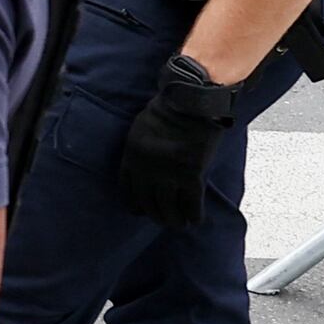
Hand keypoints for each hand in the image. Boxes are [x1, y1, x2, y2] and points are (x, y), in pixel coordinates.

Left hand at [110, 54, 242, 223]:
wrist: (193, 99)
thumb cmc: (169, 108)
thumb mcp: (141, 127)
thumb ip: (140, 150)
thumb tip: (144, 170)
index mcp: (132, 156)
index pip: (128, 191)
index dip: (135, 205)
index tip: (141, 211)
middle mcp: (147, 169)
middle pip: (149, 204)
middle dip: (157, 215)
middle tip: (165, 220)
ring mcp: (169, 173)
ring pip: (169, 209)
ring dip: (175, 220)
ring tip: (180, 224)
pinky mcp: (192, 175)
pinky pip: (191, 204)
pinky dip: (194, 215)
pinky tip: (196, 219)